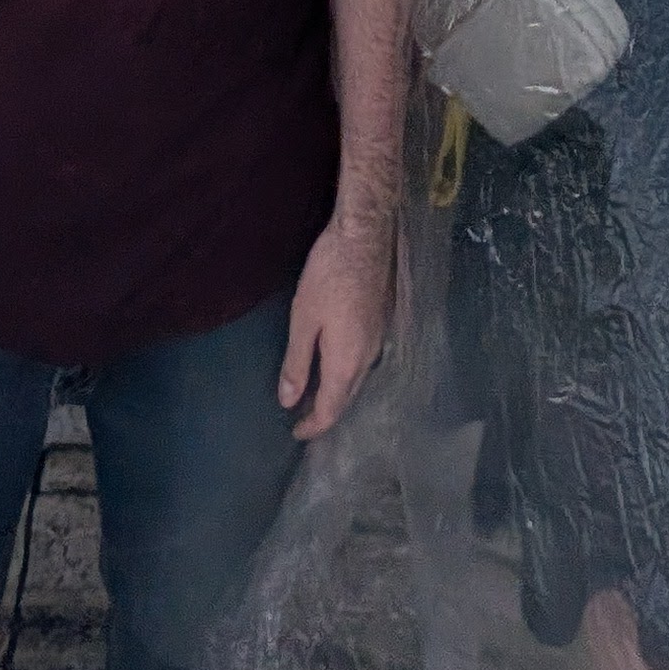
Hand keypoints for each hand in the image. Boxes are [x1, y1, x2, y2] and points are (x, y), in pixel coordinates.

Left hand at [279, 212, 393, 439]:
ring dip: (337, 394)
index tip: (295, 433)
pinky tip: (334, 365)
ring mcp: (379, 340)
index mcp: (347, 362)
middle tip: (302, 420)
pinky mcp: (381, 324)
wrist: (365, 236)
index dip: (313, 426)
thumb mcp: (303, 319)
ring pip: (358, 380)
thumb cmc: (329, 275)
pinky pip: (363, 363)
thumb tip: (287, 401)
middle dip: (326, 413)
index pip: (331, 408)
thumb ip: (296, 363)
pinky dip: (347, 374)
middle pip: (348, 398)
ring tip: (315, 397)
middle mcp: (368, 358)